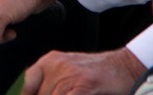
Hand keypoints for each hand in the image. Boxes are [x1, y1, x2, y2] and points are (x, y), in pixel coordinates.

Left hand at [22, 48, 145, 93]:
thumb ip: (51, 82)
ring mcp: (69, 74)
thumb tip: (32, 94)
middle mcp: (55, 65)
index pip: (28, 85)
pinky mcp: (83, 84)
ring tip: (74, 93)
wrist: (124, 66)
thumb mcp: (67, 70)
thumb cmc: (95, 72)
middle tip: (65, 93)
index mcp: (48, 60)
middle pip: (41, 94)